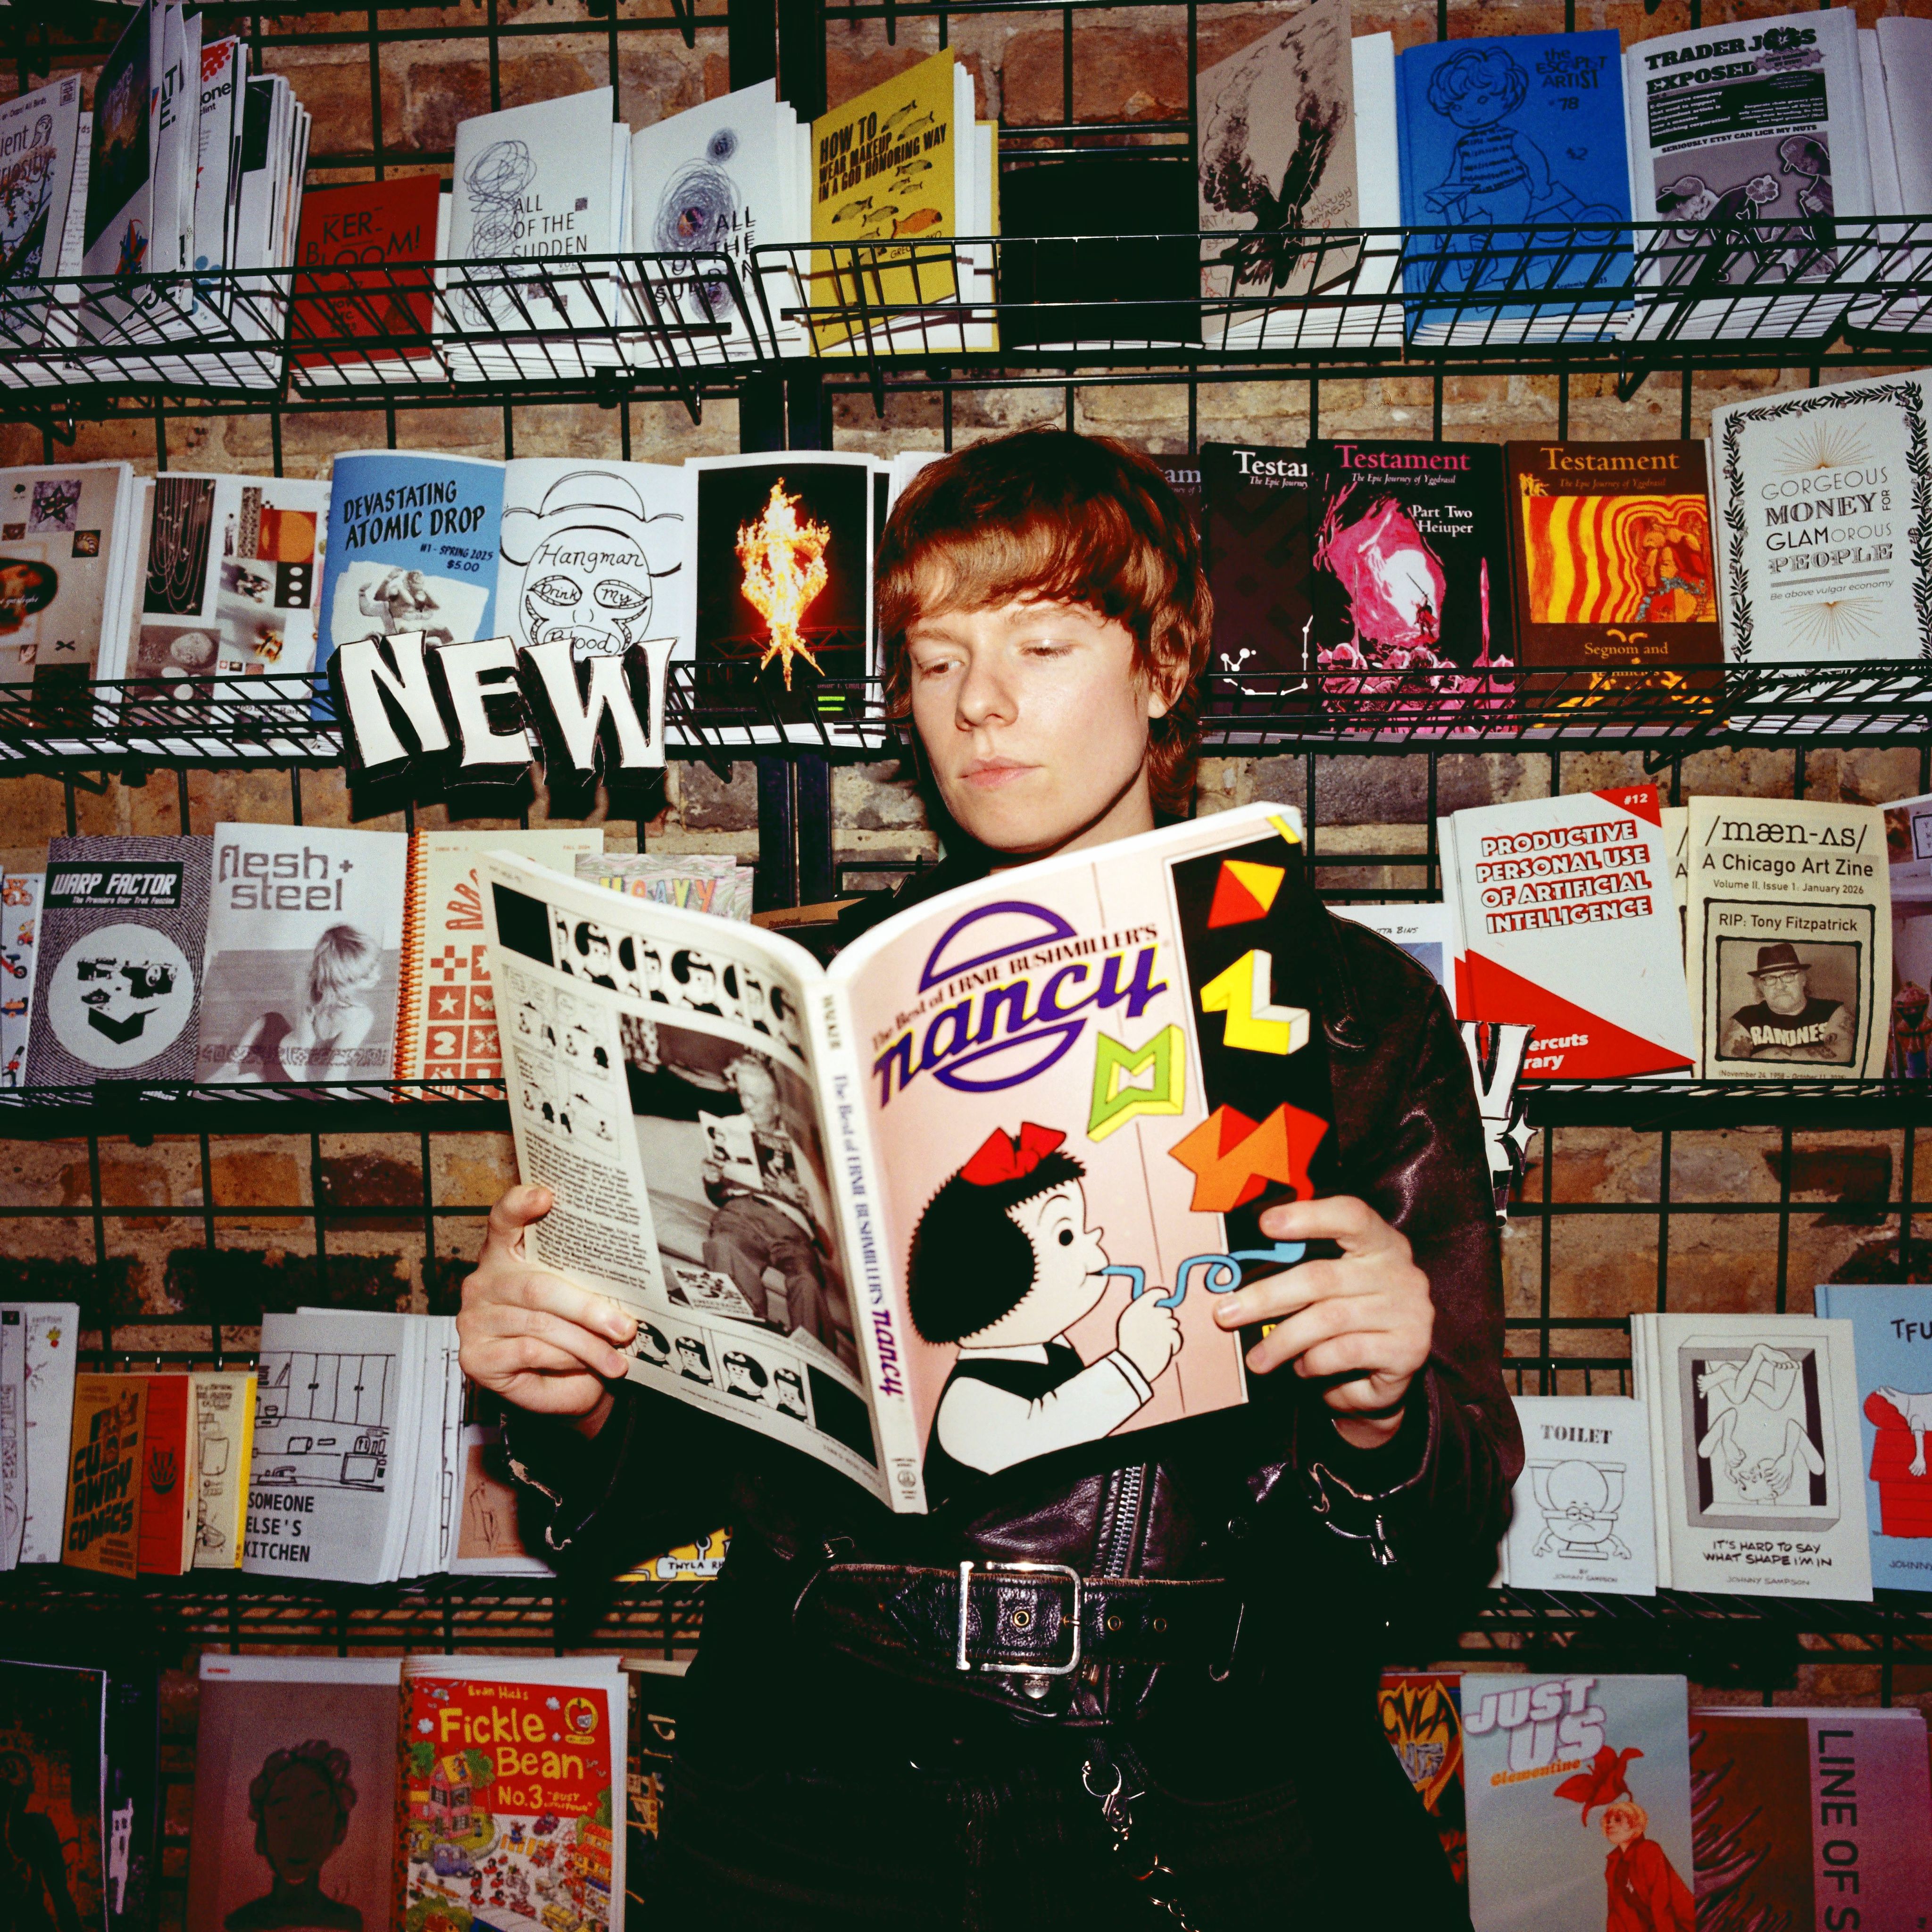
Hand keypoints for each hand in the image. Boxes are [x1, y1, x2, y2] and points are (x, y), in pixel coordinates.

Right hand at [457, 1184, 637, 1435]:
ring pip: (541, 1324)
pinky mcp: (476, 1356)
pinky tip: (589, 1367)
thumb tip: (626, 1285)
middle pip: (539, 1287)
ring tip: (618, 1357)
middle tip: (623, 1326)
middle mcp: (485, 1282)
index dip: (520, 1204)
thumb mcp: (579, 1298)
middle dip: (588, 1309)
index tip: (545, 1195)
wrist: (554, 1384)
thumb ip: (587, 1282)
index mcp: (506, 1253)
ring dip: (586, 1343)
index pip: (504, 1219)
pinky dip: (566, 1359)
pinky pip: (530, 1351)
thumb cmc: (569, 1331)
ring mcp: (475, 1319)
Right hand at [1116, 1290, 1181, 1383]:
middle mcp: (1147, 1314)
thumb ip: (1141, 1313)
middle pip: (1166, 1311)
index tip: (1166, 1295)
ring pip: (1173, 1323)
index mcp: (1135, 1310)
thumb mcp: (1128, 1325)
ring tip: (1161, 1343)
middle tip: (1159, 1331)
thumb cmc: (1129, 1346)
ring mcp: (1158, 1324)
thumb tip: (1157, 1306)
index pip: (1153, 1294)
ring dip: (1169, 1332)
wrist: (1132, 1365)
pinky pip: (1176, 1335)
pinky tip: (1168, 1349)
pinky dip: (1174, 1343)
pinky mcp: (1167, 1335)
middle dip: (1165, 1320)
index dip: (1161, 1293)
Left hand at [1211, 1195, 1432, 1449]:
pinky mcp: (1409, 1349)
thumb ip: (1300, 1269)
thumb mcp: (1332, 1283)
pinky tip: (1302, 1367)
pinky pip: (1345, 1352)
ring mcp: (1407, 1310)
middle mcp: (1398, 1271)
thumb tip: (1238, 1284)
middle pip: (1322, 1277)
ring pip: (1328, 1319)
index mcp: (1379, 1241)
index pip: (1350, 1215)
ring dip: (1283, 1340)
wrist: (1392, 1368)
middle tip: (1225, 1314)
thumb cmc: (1350, 1313)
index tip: (1265, 1224)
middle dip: (1267, 1296)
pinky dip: (1315, 1361)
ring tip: (1257, 1359)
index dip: (1308, 1216)